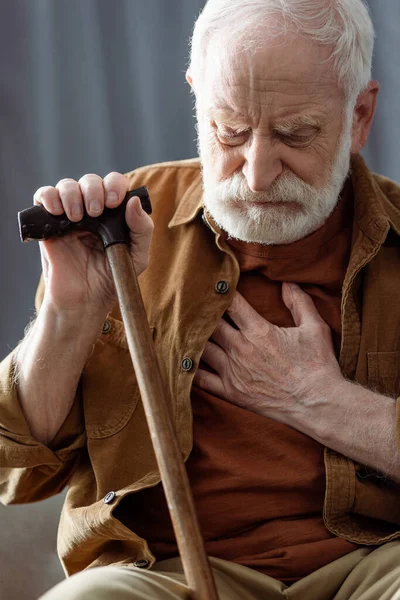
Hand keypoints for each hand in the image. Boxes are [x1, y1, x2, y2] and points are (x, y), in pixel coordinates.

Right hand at [34, 172, 153, 319]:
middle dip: (93, 190)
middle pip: (90, 181)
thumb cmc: (111, 280)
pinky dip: (48, 196)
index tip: (114, 202)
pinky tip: (56, 211)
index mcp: (114, 215)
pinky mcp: (48, 225)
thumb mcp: (137, 257)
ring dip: (72, 194)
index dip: (114, 185)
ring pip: (66, 185)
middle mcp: (91, 211)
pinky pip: (43, 197)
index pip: (114, 184)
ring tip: (77, 217)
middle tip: (96, 211)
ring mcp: (69, 216)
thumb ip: (142, 230)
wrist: (84, 301)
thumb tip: (133, 202)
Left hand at [193, 283, 342, 425]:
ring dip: (194, 337)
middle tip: (192, 303)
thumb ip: (299, 303)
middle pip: (211, 324)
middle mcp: (241, 349)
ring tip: (185, 328)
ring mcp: (233, 372)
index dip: (220, 292)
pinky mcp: (231, 392)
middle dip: (202, 312)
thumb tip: (287, 283)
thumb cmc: (318, 365)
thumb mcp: (315, 328)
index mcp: (259, 332)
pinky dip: (191, 369)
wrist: (318, 404)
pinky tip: (184, 360)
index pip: (231, 304)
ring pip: (202, 348)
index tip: (215, 284)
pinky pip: (202, 380)